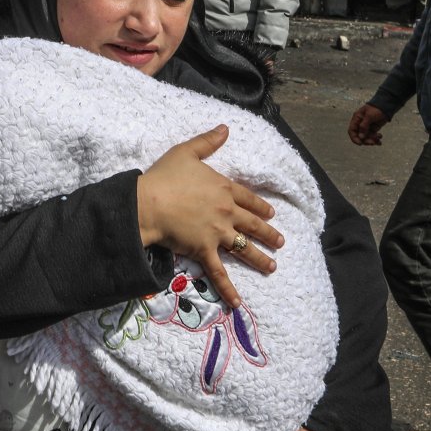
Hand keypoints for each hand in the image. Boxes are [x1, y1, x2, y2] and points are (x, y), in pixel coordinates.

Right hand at [136, 124, 283, 307]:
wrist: (150, 202)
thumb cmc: (165, 176)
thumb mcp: (187, 152)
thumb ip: (208, 141)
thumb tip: (226, 127)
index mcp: (224, 188)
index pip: (249, 199)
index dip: (261, 207)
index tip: (271, 213)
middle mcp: (226, 212)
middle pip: (253, 224)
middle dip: (269, 234)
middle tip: (281, 242)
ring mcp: (218, 233)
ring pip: (244, 248)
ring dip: (260, 259)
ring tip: (272, 267)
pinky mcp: (204, 251)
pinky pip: (219, 273)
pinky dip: (229, 289)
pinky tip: (239, 303)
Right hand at [348, 103, 389, 145]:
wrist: (386, 106)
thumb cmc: (376, 108)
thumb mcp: (369, 116)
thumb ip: (364, 126)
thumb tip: (361, 137)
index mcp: (357, 119)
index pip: (352, 130)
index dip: (354, 138)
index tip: (360, 143)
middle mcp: (360, 124)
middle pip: (359, 136)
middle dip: (366, 140)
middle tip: (372, 142)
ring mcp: (367, 127)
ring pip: (366, 137)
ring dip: (372, 140)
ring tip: (379, 139)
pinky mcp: (373, 129)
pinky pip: (372, 136)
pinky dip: (376, 139)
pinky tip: (380, 139)